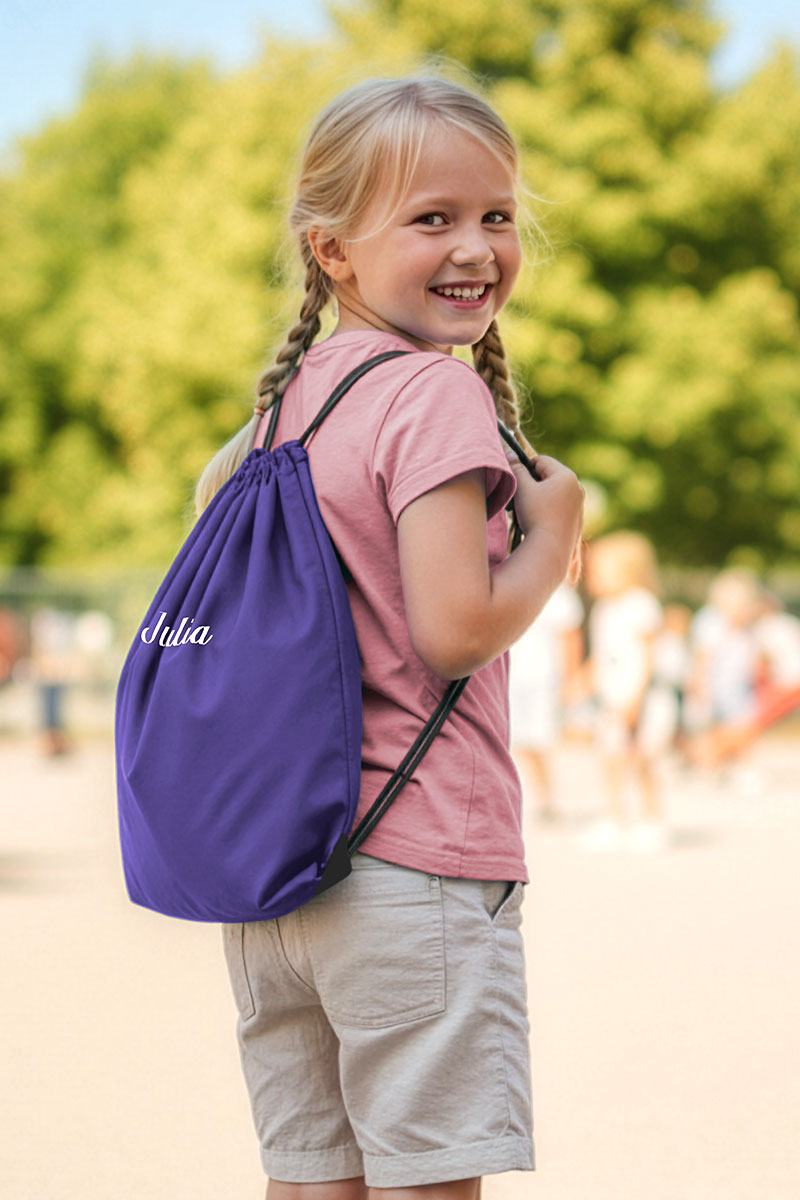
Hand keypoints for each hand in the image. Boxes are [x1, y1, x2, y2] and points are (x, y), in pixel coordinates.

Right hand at [504, 450, 584, 572]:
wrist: (550, 549)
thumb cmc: (536, 515)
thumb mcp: (522, 489)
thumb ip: (516, 470)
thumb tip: (510, 454)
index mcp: (566, 475)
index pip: (541, 460)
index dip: (524, 468)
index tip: (516, 481)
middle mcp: (577, 487)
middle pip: (549, 476)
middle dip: (532, 484)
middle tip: (520, 497)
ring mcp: (579, 505)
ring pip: (554, 493)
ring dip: (539, 497)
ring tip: (527, 511)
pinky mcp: (577, 520)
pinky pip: (560, 507)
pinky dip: (548, 510)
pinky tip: (538, 521)